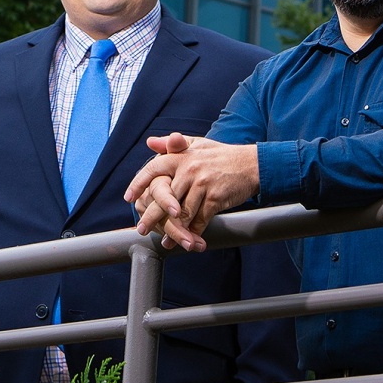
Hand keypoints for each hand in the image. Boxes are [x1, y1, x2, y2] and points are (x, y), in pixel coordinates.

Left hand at [124, 134, 259, 251]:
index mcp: (182, 157)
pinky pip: (200, 219)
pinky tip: (188, 239)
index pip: (153, 169)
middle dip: (152, 216)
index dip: (139, 184)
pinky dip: (193, 232)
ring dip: (173, 230)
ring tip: (166, 240)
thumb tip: (150, 142)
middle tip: (142, 228)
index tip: (129, 198)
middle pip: (165, 198)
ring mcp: (203, 184)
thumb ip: (173, 144)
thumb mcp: (198, 145)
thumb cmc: (223, 156)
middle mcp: (190, 169)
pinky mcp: (216, 198)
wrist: (253, 164)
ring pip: (182, 213)